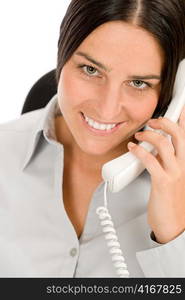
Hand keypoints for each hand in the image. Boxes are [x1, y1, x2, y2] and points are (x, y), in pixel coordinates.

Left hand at [127, 106, 184, 243]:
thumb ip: (165, 161)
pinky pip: (151, 160)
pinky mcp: (163, 182)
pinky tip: (132, 148)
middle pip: (178, 134)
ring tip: (139, 136)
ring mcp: (174, 173)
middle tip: (152, 122)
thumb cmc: (169, 201)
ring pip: (165, 144)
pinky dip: (139, 151)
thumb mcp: (171, 176)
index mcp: (184, 162)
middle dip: (164, 122)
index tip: (180, 107)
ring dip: (149, 136)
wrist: (172, 224)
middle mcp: (183, 165)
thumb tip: (151, 147)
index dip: (183, 119)